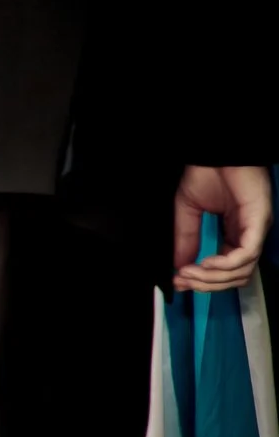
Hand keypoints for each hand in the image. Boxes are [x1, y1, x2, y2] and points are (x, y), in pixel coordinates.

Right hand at [173, 164, 270, 291]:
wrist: (215, 152)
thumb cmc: (208, 173)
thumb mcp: (187, 212)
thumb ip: (186, 239)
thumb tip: (179, 266)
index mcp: (235, 234)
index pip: (227, 271)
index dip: (203, 281)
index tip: (178, 281)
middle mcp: (249, 235)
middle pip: (235, 277)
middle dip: (206, 284)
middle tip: (182, 279)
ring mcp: (256, 230)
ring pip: (241, 271)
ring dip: (212, 277)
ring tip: (189, 271)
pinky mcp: (259, 221)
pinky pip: (246, 253)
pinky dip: (224, 264)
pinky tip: (204, 262)